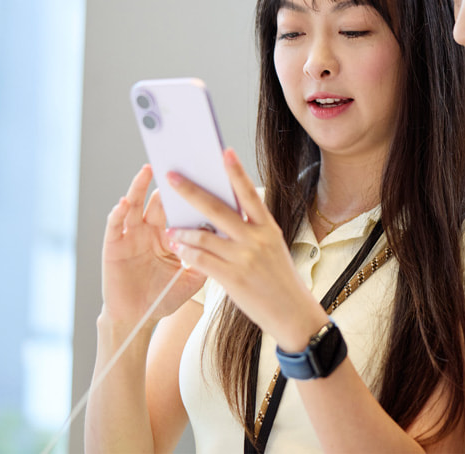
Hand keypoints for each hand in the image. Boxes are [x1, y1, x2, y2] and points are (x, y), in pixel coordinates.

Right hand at [100, 165, 205, 327]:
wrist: (138, 318)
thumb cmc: (164, 297)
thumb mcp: (193, 277)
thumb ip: (208, 257)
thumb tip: (232, 238)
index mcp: (171, 234)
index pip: (182, 207)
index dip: (192, 192)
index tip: (204, 174)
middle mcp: (151, 229)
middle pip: (161, 200)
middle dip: (169, 182)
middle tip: (178, 160)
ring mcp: (132, 235)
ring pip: (135, 204)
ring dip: (140, 186)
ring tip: (149, 170)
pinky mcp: (114, 245)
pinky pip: (115, 225)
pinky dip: (118, 212)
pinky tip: (124, 202)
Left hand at [166, 149, 327, 350]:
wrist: (293, 312)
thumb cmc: (280, 279)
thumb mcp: (272, 248)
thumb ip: (250, 231)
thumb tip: (221, 216)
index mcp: (268, 228)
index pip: (249, 194)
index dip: (236, 172)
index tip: (223, 152)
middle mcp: (256, 239)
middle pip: (218, 209)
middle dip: (192, 191)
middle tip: (173, 176)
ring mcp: (244, 259)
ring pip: (204, 237)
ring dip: (184, 231)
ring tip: (171, 228)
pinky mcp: (232, 279)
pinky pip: (202, 261)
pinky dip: (188, 253)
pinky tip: (180, 249)